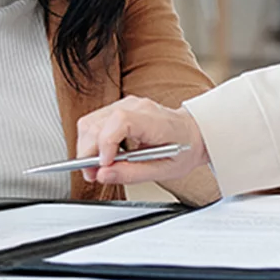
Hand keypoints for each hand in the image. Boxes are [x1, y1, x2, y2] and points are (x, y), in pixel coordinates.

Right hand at [74, 96, 209, 185]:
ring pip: (89, 122)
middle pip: (96, 123)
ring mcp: (125, 105)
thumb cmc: (183, 148)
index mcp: (153, 120)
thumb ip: (132, 173)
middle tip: (93, 174)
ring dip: (86, 147)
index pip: (119, 121)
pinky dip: (91, 141)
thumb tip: (103, 175)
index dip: (106, 143)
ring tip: (95, 168)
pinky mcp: (118, 109)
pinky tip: (101, 155)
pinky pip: (94, 122)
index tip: (103, 164)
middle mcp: (136, 107)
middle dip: (88, 152)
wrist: (193, 133)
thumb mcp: (165, 170)